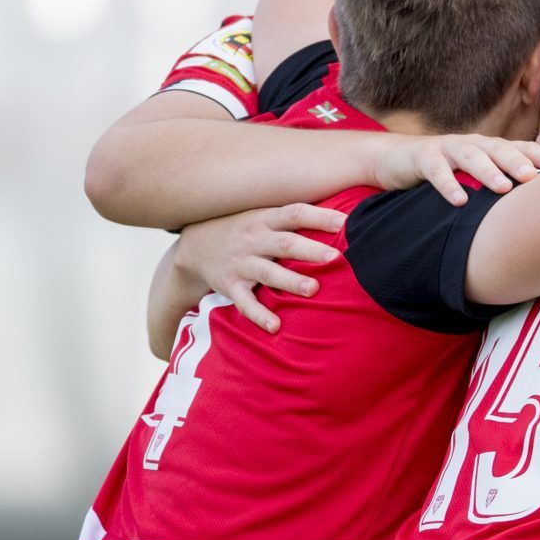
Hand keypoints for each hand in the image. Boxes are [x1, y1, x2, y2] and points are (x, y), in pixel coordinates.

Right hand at [175, 204, 346, 332]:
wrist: (194, 246)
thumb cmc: (244, 228)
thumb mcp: (263, 214)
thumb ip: (294, 216)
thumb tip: (343, 214)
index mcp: (265, 219)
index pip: (295, 214)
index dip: (320, 216)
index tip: (345, 222)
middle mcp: (253, 240)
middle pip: (285, 243)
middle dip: (310, 250)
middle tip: (335, 257)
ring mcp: (241, 263)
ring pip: (268, 272)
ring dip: (290, 281)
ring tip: (313, 290)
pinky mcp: (230, 285)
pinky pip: (245, 302)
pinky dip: (259, 315)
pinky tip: (275, 326)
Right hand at [373, 134, 539, 204]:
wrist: (399, 158)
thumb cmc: (449, 170)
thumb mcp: (478, 174)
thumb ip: (505, 182)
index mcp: (492, 148)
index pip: (524, 148)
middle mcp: (475, 144)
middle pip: (501, 149)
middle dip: (519, 162)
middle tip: (534, 178)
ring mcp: (449, 148)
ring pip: (472, 156)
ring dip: (488, 170)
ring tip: (503, 187)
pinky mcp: (424, 157)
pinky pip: (437, 170)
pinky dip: (447, 184)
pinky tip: (459, 200)